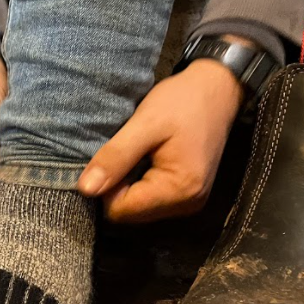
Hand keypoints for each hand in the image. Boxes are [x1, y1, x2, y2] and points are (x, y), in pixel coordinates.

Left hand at [77, 59, 242, 222]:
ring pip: (137, 209)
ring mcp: (189, 202)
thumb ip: (116, 157)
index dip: (105, 189)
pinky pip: (150, 200)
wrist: (218, 88)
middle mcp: (187, 204)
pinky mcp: (186, 194)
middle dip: (115, 189)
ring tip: (132, 155)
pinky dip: (138, 184)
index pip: (121, 211)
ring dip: (126, 187)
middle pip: (129, 214)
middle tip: (119, 155)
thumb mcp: (145, 124)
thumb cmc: (183, 101)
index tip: (108, 160)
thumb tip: (85, 189)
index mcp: (180, 190)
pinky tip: (141, 161)